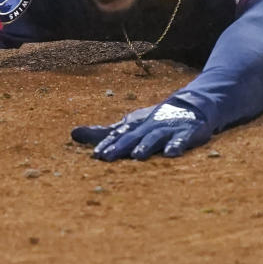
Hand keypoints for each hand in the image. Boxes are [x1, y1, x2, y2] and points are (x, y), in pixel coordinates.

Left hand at [71, 99, 210, 160]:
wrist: (189, 106)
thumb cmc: (152, 121)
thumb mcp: (128, 125)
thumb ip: (103, 133)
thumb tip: (73, 133)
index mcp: (134, 125)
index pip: (117, 134)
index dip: (107, 144)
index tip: (96, 155)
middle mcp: (148, 126)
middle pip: (132, 136)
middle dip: (120, 146)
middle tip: (107, 157)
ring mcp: (167, 128)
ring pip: (154, 137)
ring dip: (146, 146)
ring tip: (137, 156)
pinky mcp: (186, 132)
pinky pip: (181, 139)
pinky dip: (176, 145)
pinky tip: (171, 154)